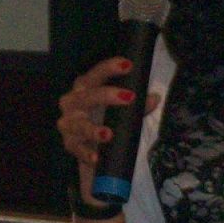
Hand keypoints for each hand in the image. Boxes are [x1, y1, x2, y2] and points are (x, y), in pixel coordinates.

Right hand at [57, 57, 158, 199]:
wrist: (93, 146)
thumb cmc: (107, 119)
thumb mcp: (124, 110)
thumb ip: (138, 105)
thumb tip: (154, 98)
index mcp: (85, 87)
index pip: (96, 74)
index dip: (110, 68)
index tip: (128, 65)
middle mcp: (72, 103)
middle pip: (87, 96)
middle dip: (107, 95)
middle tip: (129, 97)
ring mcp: (69, 124)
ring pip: (79, 125)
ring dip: (93, 130)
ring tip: (108, 134)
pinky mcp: (70, 144)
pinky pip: (77, 149)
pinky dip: (87, 153)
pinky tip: (96, 157)